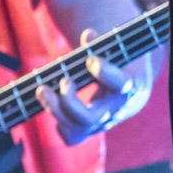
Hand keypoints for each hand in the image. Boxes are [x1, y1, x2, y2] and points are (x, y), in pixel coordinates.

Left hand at [41, 29, 150, 144]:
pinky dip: (60, 124)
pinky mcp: (89, 131)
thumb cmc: (120, 67)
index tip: (90, 59)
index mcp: (130, 86)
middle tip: (63, 80)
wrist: (130, 95)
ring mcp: (102, 124)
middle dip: (70, 101)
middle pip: (91, 118)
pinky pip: (72, 137)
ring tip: (42, 89)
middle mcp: (116, 111)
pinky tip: (54, 105)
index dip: (104, 72)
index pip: (121, 84)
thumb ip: (102, 43)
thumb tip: (88, 35)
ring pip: (76, 129)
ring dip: (55, 109)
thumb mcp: (117, 53)